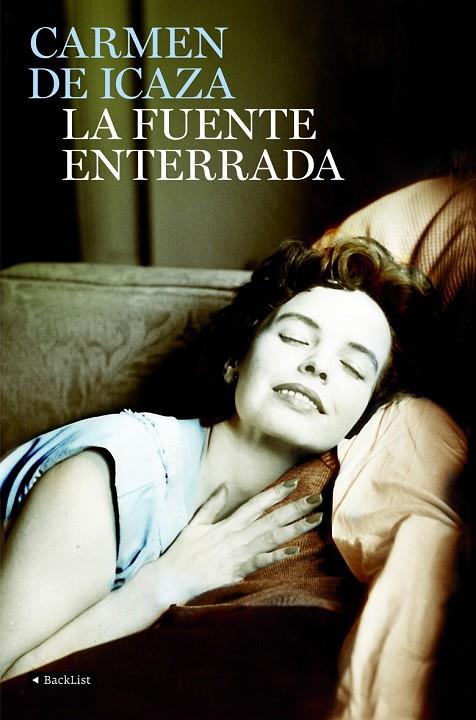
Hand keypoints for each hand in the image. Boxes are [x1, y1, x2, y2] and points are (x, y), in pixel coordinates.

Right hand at [153, 479, 322, 606]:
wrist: (170, 578)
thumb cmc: (181, 553)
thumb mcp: (195, 524)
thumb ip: (212, 505)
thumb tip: (224, 486)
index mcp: (228, 524)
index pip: (256, 504)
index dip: (276, 493)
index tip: (295, 483)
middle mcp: (236, 535)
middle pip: (271, 518)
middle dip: (295, 508)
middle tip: (318, 499)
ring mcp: (237, 553)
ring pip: (271, 537)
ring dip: (294, 529)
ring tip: (315, 520)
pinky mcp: (235, 571)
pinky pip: (260, 562)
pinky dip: (276, 556)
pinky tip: (294, 550)